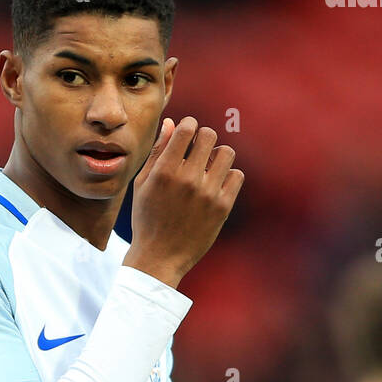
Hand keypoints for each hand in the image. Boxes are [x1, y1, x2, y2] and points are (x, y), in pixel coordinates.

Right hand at [123, 116, 243, 288]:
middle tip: (197, 152)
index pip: (188, 128)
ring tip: (208, 169)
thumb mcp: (143, 185)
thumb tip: (172, 123)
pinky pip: (237, 176)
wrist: (159, 258)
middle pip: (210, 136)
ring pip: (227, 153)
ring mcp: (208, 194)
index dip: (189, 125)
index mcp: (165, 171)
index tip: (187, 135)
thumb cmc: (147, 219)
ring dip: (218, 156)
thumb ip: (158, 152)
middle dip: (203, 139)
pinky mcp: (223, 207)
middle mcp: (188, 180)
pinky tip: (216, 185)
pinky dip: (228, 176)